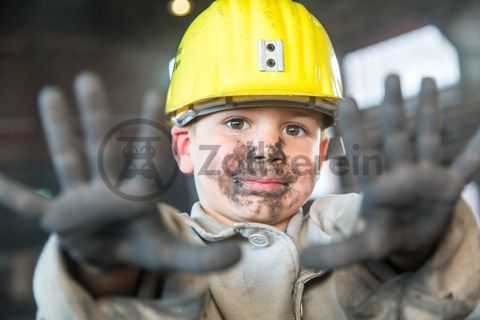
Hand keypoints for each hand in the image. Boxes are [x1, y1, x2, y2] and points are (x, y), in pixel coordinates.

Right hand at [0, 72, 239, 272]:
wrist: (113, 256)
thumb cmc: (141, 245)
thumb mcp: (172, 255)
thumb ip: (204, 258)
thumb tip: (241, 256)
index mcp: (136, 194)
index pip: (145, 158)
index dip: (150, 128)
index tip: (154, 93)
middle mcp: (107, 188)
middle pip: (101, 147)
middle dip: (94, 116)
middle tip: (88, 79)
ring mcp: (81, 199)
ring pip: (69, 160)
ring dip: (59, 131)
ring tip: (50, 95)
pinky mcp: (59, 218)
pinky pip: (34, 206)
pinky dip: (15, 195)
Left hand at [302, 75, 479, 269]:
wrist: (408, 245)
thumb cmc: (381, 239)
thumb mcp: (361, 247)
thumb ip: (336, 253)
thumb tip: (305, 259)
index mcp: (376, 185)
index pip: (363, 151)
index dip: (355, 128)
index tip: (347, 100)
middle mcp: (399, 173)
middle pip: (395, 134)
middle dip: (393, 107)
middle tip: (391, 75)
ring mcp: (425, 176)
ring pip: (426, 137)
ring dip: (428, 111)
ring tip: (428, 80)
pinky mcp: (447, 188)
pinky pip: (464, 166)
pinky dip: (474, 152)